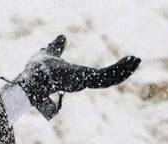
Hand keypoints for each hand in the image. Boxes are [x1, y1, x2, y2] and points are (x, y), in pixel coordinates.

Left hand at [8, 35, 139, 119]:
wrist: (31, 77)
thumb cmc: (37, 69)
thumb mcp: (50, 53)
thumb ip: (57, 47)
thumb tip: (61, 37)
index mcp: (75, 78)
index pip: (96, 77)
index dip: (110, 71)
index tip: (122, 63)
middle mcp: (81, 82)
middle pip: (106, 80)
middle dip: (121, 71)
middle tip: (134, 61)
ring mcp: (84, 83)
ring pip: (110, 79)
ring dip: (124, 70)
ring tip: (136, 60)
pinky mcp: (86, 80)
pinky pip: (107, 76)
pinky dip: (119, 69)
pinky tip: (130, 60)